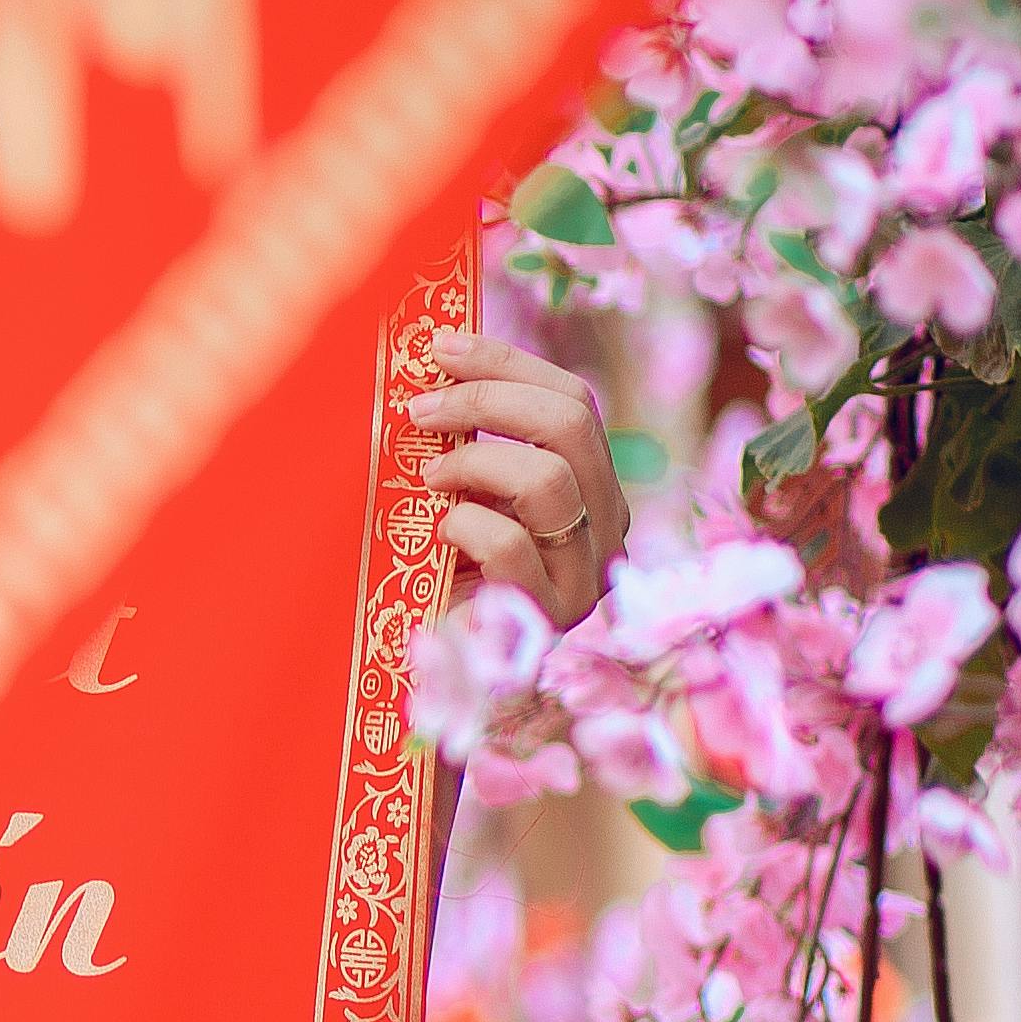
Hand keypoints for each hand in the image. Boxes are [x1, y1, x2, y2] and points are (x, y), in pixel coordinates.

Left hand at [411, 328, 627, 634]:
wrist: (431, 675)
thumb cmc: (434, 579)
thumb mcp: (457, 497)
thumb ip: (466, 445)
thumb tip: (432, 366)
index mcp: (590, 490)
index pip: (574, 401)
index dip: (508, 362)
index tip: (440, 346)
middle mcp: (602, 528)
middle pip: (573, 423)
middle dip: (488, 399)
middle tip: (418, 409)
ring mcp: (583, 576)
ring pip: (552, 479)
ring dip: (476, 461)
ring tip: (429, 478)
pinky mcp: (546, 619)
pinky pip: (512, 545)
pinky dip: (465, 524)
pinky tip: (439, 534)